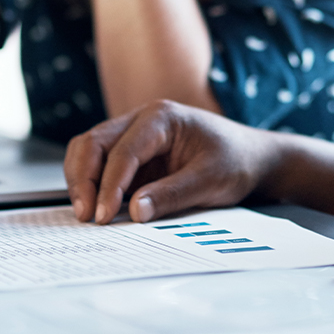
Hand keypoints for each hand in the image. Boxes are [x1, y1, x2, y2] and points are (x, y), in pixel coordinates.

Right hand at [64, 100, 272, 224]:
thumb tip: (134, 211)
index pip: (123, 151)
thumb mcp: (211, 180)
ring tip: (87, 213)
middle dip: (84, 179)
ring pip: (89, 150)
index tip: (104, 216)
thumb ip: (172, 195)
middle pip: (93, 143)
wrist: (251, 156)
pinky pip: (100, 164)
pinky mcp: (134, 154)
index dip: (109, 185)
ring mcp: (135, 135)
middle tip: (87, 215)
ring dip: (82, 180)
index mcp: (162, 118)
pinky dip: (92, 183)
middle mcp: (142, 120)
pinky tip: (96, 206)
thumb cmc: (236, 160)